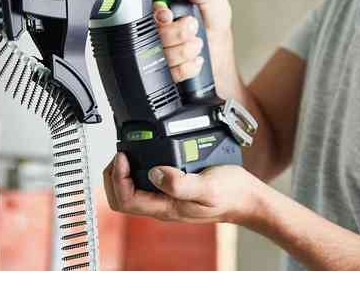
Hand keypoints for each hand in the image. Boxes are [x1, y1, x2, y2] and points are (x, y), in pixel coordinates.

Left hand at [103, 152, 263, 225]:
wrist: (247, 198)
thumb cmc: (230, 194)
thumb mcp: (208, 187)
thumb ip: (181, 184)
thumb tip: (154, 173)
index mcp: (166, 208)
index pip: (125, 200)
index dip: (118, 178)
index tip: (123, 156)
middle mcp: (161, 205)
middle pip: (121, 198)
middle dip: (113, 176)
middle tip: (120, 153)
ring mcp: (165, 198)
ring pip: (130, 191)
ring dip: (122, 172)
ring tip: (127, 151)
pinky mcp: (171, 189)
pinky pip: (144, 183)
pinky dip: (136, 168)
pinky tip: (144, 154)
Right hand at [154, 0, 233, 96]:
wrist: (220, 58)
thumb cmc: (215, 29)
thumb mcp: (216, 5)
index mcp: (167, 8)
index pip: (149, 8)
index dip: (158, 13)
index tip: (169, 15)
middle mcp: (160, 28)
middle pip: (153, 32)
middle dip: (178, 33)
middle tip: (193, 27)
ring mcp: (161, 49)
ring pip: (161, 53)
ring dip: (185, 50)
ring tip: (198, 44)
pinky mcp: (165, 68)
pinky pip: (169, 71)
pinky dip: (187, 66)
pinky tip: (195, 59)